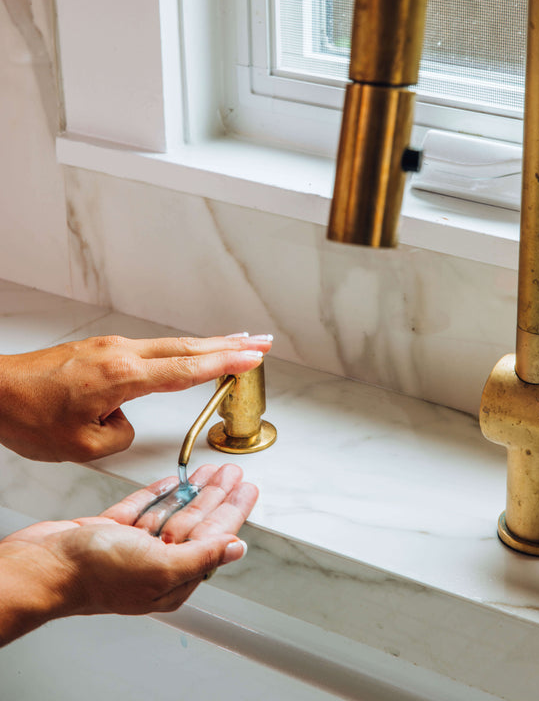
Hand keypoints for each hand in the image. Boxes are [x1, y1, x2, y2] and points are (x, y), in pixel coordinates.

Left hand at [0, 333, 272, 461]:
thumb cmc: (27, 417)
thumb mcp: (82, 446)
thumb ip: (120, 435)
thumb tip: (127, 420)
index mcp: (122, 376)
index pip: (184, 369)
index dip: (223, 363)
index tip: (253, 357)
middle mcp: (121, 353)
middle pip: (187, 347)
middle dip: (229, 344)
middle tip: (261, 342)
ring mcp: (112, 347)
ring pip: (172, 345)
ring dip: (207, 344)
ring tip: (237, 344)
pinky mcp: (103, 350)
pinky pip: (152, 348)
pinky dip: (180, 349)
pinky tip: (188, 354)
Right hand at [0, 464, 257, 645]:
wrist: (42, 565)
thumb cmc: (93, 574)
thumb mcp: (160, 566)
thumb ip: (201, 556)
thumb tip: (236, 549)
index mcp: (172, 579)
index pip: (214, 538)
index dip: (233, 511)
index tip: (248, 489)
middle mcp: (155, 563)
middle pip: (196, 522)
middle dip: (217, 495)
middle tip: (232, 472)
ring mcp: (132, 546)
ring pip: (171, 512)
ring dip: (192, 490)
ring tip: (211, 470)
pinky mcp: (111, 531)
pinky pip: (143, 507)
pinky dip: (159, 492)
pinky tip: (173, 481)